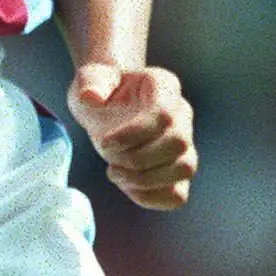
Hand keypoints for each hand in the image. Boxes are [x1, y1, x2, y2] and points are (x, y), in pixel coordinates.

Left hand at [68, 62, 197, 210]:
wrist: (108, 107)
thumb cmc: (102, 91)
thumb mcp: (90, 77)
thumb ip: (91, 82)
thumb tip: (92, 96)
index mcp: (164, 86)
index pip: (164, 115)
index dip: (133, 134)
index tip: (105, 142)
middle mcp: (182, 114)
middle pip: (178, 143)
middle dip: (138, 158)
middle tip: (109, 159)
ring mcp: (184, 143)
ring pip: (185, 169)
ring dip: (145, 180)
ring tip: (115, 173)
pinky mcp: (175, 171)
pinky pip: (178, 194)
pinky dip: (151, 198)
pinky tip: (127, 187)